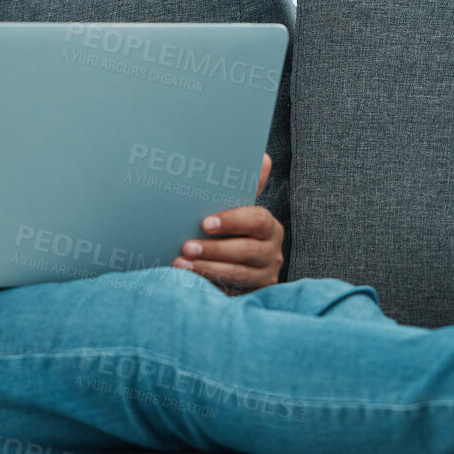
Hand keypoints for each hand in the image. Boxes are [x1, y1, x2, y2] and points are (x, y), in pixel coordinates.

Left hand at [174, 154, 282, 293]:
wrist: (231, 268)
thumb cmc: (229, 233)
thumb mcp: (235, 211)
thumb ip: (247, 187)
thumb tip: (264, 157)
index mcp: (269, 227)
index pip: (256, 220)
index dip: (231, 221)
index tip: (204, 223)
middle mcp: (273, 252)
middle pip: (247, 250)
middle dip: (214, 249)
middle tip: (186, 247)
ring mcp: (265, 277)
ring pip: (239, 274)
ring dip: (207, 268)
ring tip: (180, 264)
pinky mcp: (254, 296)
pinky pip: (233, 293)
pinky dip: (209, 285)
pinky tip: (189, 281)